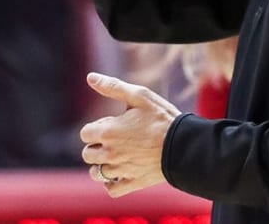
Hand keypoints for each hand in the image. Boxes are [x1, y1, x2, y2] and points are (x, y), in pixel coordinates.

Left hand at [80, 72, 180, 197]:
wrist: (184, 144)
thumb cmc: (162, 117)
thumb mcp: (139, 95)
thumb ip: (112, 87)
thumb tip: (90, 77)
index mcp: (108, 132)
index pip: (85, 134)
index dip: (96, 128)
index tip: (111, 125)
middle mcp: (110, 153)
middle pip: (87, 154)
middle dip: (96, 147)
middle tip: (114, 141)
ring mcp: (120, 170)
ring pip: (95, 174)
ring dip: (101, 166)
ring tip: (116, 158)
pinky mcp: (133, 183)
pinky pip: (111, 190)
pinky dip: (112, 183)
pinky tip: (122, 173)